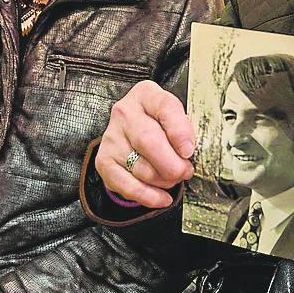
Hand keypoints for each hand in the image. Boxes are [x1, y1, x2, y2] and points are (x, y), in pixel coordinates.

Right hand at [96, 80, 194, 207]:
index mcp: (147, 95)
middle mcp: (124, 113)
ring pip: (140, 167)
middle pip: (148, 140)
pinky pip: (127, 186)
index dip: (179, 131)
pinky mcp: (104, 161)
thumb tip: (187, 155)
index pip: (165, 107)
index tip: (189, 151)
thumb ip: (184, 130)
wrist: (133, 129)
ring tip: (173, 178)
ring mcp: (111, 137)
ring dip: (163, 180)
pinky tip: (162, 197)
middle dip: (172, 164)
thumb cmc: (159, 123)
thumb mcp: (175, 116)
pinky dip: (148, 196)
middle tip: (185, 172)